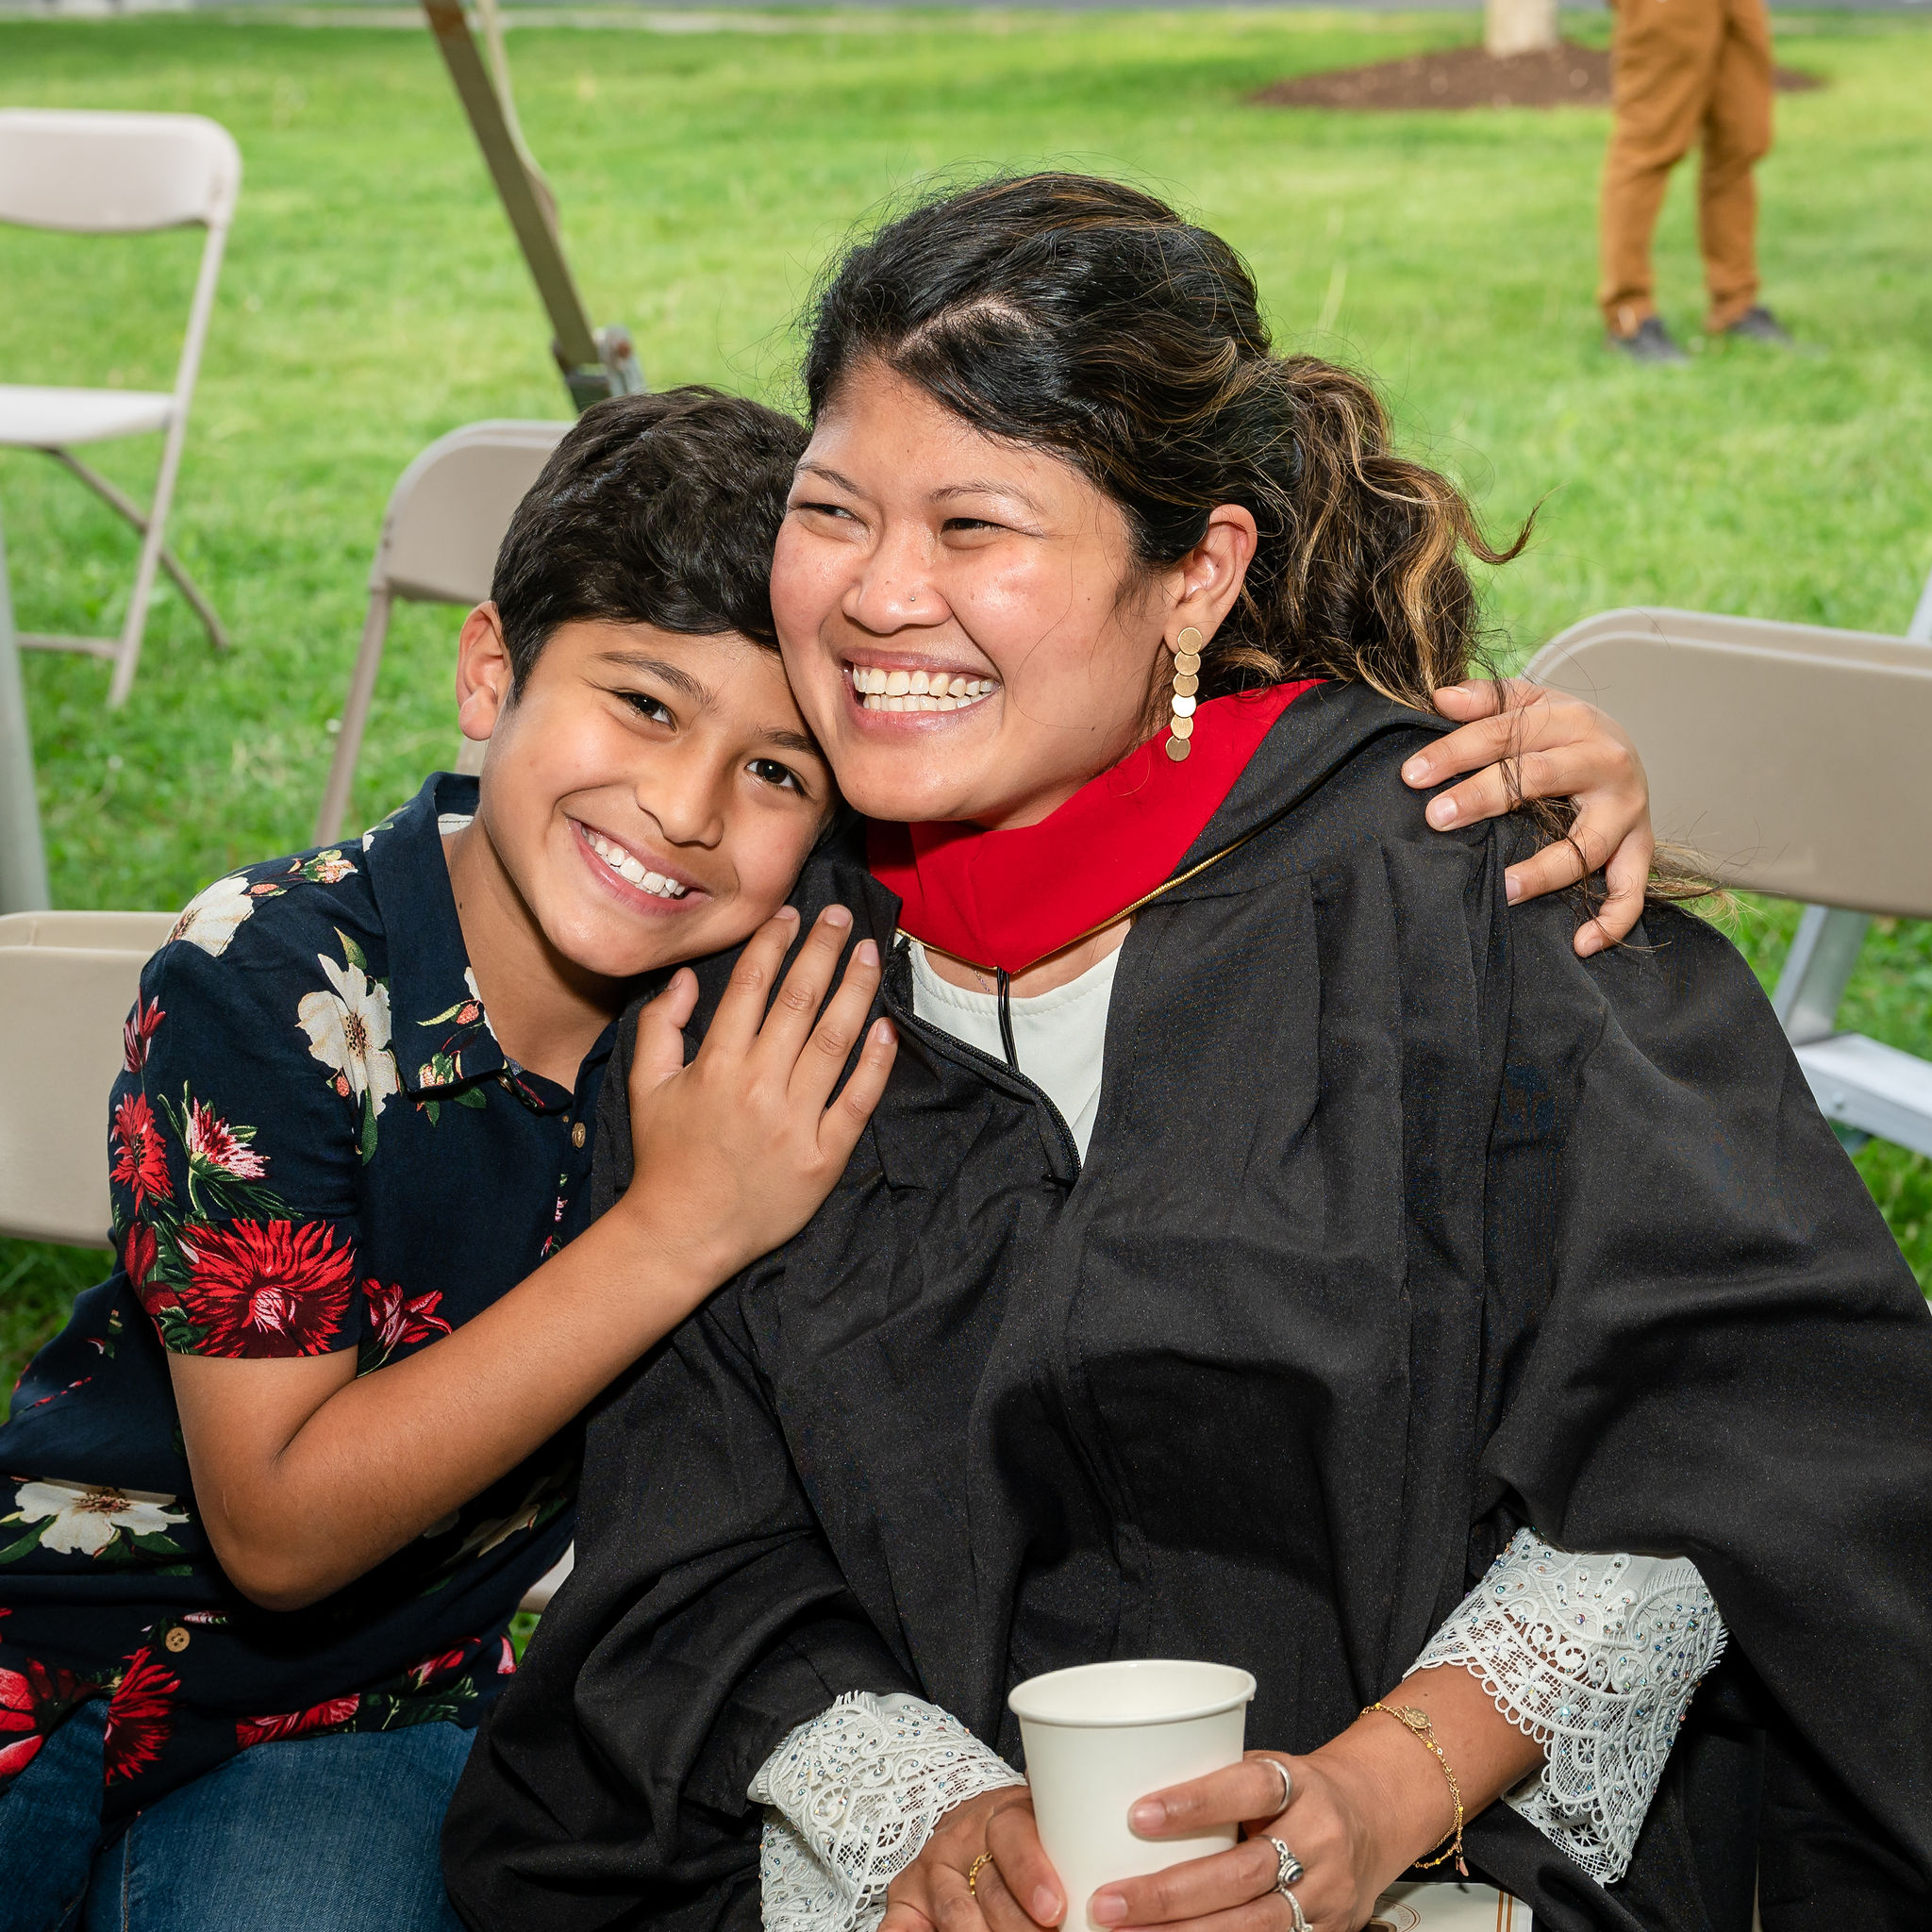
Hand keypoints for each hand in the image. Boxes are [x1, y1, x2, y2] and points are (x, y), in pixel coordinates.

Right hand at [619, 903, 896, 1284]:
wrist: (682, 1234)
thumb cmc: (665, 1158)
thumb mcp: (645, 1088)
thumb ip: (660, 1027)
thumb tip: (688, 978)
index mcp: (716, 1064)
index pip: (753, 985)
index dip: (775, 941)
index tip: (792, 913)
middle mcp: (758, 1086)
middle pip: (800, 1000)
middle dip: (824, 949)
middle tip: (844, 917)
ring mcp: (795, 1122)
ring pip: (834, 1040)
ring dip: (856, 990)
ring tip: (871, 954)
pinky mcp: (824, 1157)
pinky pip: (857, 1100)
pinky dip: (876, 1062)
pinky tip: (887, 1026)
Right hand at [883, 1787, 1062, 1931]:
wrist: (971, 1827)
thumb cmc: (1026, 1837)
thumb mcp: (1049, 1828)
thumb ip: (1074, 1845)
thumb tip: (1120, 1891)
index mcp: (1002, 1815)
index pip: (1014, 1838)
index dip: (1033, 1874)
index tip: (1055, 1909)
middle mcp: (961, 1840)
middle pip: (991, 1892)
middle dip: (1022, 1930)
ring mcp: (929, 1871)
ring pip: (957, 1916)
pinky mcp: (904, 1899)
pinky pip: (898, 1929)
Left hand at [1091, 1750, 1409, 1931]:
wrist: (1373, 1818)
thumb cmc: (1297, 1791)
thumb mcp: (1266, 1768)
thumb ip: (1214, 1781)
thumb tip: (1123, 1798)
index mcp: (1301, 1784)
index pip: (1249, 1788)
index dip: (1195, 1802)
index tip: (1137, 1815)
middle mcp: (1320, 1839)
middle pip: (1243, 1874)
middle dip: (1170, 1894)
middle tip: (1110, 1901)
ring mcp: (1328, 1893)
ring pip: (1254, 1924)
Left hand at [1405, 678, 1653, 956]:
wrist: (1625, 751)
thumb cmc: (1562, 733)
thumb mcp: (1531, 703)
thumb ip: (1488, 699)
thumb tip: (1441, 697)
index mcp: (1570, 720)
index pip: (1504, 734)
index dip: (1455, 752)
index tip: (1412, 775)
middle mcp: (1603, 762)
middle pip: (1538, 778)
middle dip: (1483, 797)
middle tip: (1436, 818)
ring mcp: (1627, 808)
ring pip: (1588, 843)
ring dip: (1545, 870)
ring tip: (1503, 888)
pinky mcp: (1641, 844)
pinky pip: (1633, 888)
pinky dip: (1612, 920)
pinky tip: (1580, 944)